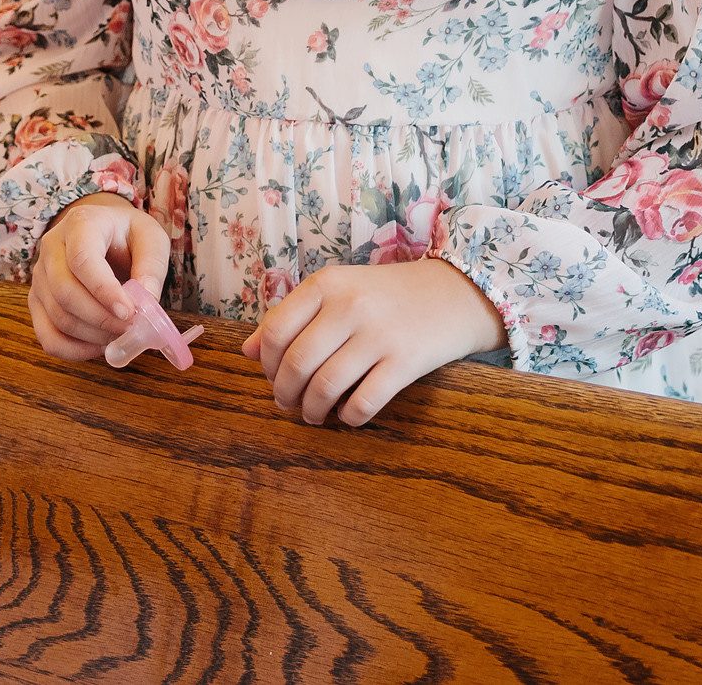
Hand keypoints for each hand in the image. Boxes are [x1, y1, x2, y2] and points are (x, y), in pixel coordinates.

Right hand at [28, 191, 168, 360]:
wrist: (102, 232)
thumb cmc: (126, 234)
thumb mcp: (150, 237)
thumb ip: (152, 266)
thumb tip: (147, 302)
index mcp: (80, 224)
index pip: (82, 259)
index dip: (104, 290)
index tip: (129, 312)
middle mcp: (51, 248)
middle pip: (65, 292)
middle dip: (102, 318)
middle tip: (131, 328)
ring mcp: (40, 276)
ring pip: (57, 316)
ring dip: (92, 336)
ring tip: (120, 334)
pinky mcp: (37, 301)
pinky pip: (47, 336)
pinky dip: (74, 350)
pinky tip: (99, 346)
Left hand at [242, 258, 507, 426]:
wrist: (455, 293)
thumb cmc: (386, 295)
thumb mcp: (338, 291)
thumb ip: (291, 316)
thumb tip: (246, 352)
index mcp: (328, 284)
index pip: (277, 329)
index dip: (267, 362)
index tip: (271, 376)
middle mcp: (350, 306)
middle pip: (298, 363)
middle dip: (284, 393)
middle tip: (286, 403)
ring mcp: (379, 334)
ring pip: (326, 386)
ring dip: (312, 410)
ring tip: (313, 414)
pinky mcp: (406, 362)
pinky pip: (364, 402)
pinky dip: (348, 417)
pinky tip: (347, 416)